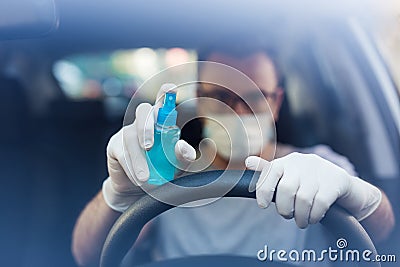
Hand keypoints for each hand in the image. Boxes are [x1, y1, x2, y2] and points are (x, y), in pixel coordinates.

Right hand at [103, 84, 195, 211]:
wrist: (137, 191)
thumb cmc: (160, 173)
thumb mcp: (176, 167)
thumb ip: (183, 157)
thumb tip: (183, 146)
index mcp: (162, 123)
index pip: (164, 103)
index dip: (166, 94)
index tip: (171, 88)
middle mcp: (144, 123)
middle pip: (143, 111)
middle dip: (147, 126)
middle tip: (150, 146)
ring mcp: (127, 132)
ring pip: (131, 136)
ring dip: (139, 159)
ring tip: (145, 179)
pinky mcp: (115, 145)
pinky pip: (122, 152)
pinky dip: (131, 167)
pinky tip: (137, 178)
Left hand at [245, 152, 381, 227]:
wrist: (341, 184)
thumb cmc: (307, 182)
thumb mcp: (287, 175)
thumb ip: (267, 172)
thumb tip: (247, 161)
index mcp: (287, 161)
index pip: (269, 172)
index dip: (263, 190)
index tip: (262, 206)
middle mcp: (302, 163)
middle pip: (285, 189)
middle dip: (284, 208)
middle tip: (288, 216)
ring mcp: (320, 171)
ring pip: (302, 199)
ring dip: (300, 216)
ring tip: (301, 221)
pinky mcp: (336, 181)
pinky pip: (320, 203)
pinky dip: (314, 216)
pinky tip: (313, 218)